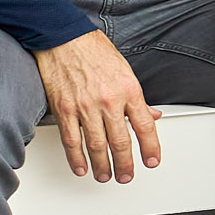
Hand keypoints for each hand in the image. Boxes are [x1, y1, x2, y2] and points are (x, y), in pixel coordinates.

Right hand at [31, 29, 161, 182]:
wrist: (63, 37)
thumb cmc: (93, 50)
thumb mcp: (125, 71)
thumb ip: (137, 98)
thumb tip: (151, 115)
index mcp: (129, 90)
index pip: (145, 126)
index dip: (150, 147)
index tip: (152, 160)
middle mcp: (108, 101)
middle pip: (121, 141)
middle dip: (125, 163)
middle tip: (127, 175)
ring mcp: (85, 106)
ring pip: (96, 145)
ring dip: (102, 166)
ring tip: (106, 176)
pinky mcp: (64, 109)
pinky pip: (72, 140)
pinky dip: (77, 157)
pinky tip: (82, 167)